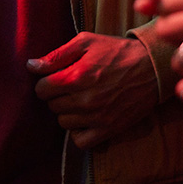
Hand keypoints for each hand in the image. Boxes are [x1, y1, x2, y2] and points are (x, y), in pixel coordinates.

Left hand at [29, 32, 158, 148]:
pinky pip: (80, 141)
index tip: (55, 78)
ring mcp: (97, 117)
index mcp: (78, 76)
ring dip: (67, 112)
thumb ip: (57, 55)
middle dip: (57, 95)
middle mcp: (85, 99)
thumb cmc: (116, 52)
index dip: (45, 83)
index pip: (42, 89)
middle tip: (70, 87)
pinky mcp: (109, 130)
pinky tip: (84, 118)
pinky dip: (78, 132)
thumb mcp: (86, 42)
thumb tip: (31, 66)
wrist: (151, 69)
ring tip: (79, 100)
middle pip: (52, 106)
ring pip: (63, 122)